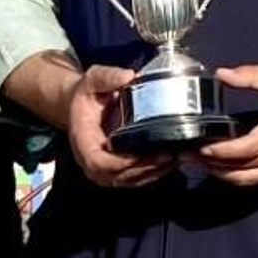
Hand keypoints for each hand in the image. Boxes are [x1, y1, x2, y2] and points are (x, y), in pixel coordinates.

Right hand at [68, 64, 176, 188]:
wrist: (81, 108)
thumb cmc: (86, 96)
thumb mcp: (92, 80)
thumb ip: (107, 77)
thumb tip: (128, 76)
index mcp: (83, 142)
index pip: (100, 163)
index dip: (121, 163)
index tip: (142, 154)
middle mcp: (92, 162)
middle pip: (120, 176)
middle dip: (146, 167)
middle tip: (170, 155)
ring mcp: (105, 170)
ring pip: (131, 180)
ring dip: (154, 171)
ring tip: (176, 157)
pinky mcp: (118, 171)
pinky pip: (137, 178)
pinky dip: (155, 172)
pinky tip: (171, 161)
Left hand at [197, 66, 257, 185]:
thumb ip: (252, 76)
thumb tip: (222, 74)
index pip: (244, 149)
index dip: (219, 151)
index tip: (199, 145)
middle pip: (241, 169)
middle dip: (212, 164)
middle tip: (188, 155)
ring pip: (247, 180)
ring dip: (221, 175)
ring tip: (199, 163)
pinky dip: (237, 178)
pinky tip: (221, 168)